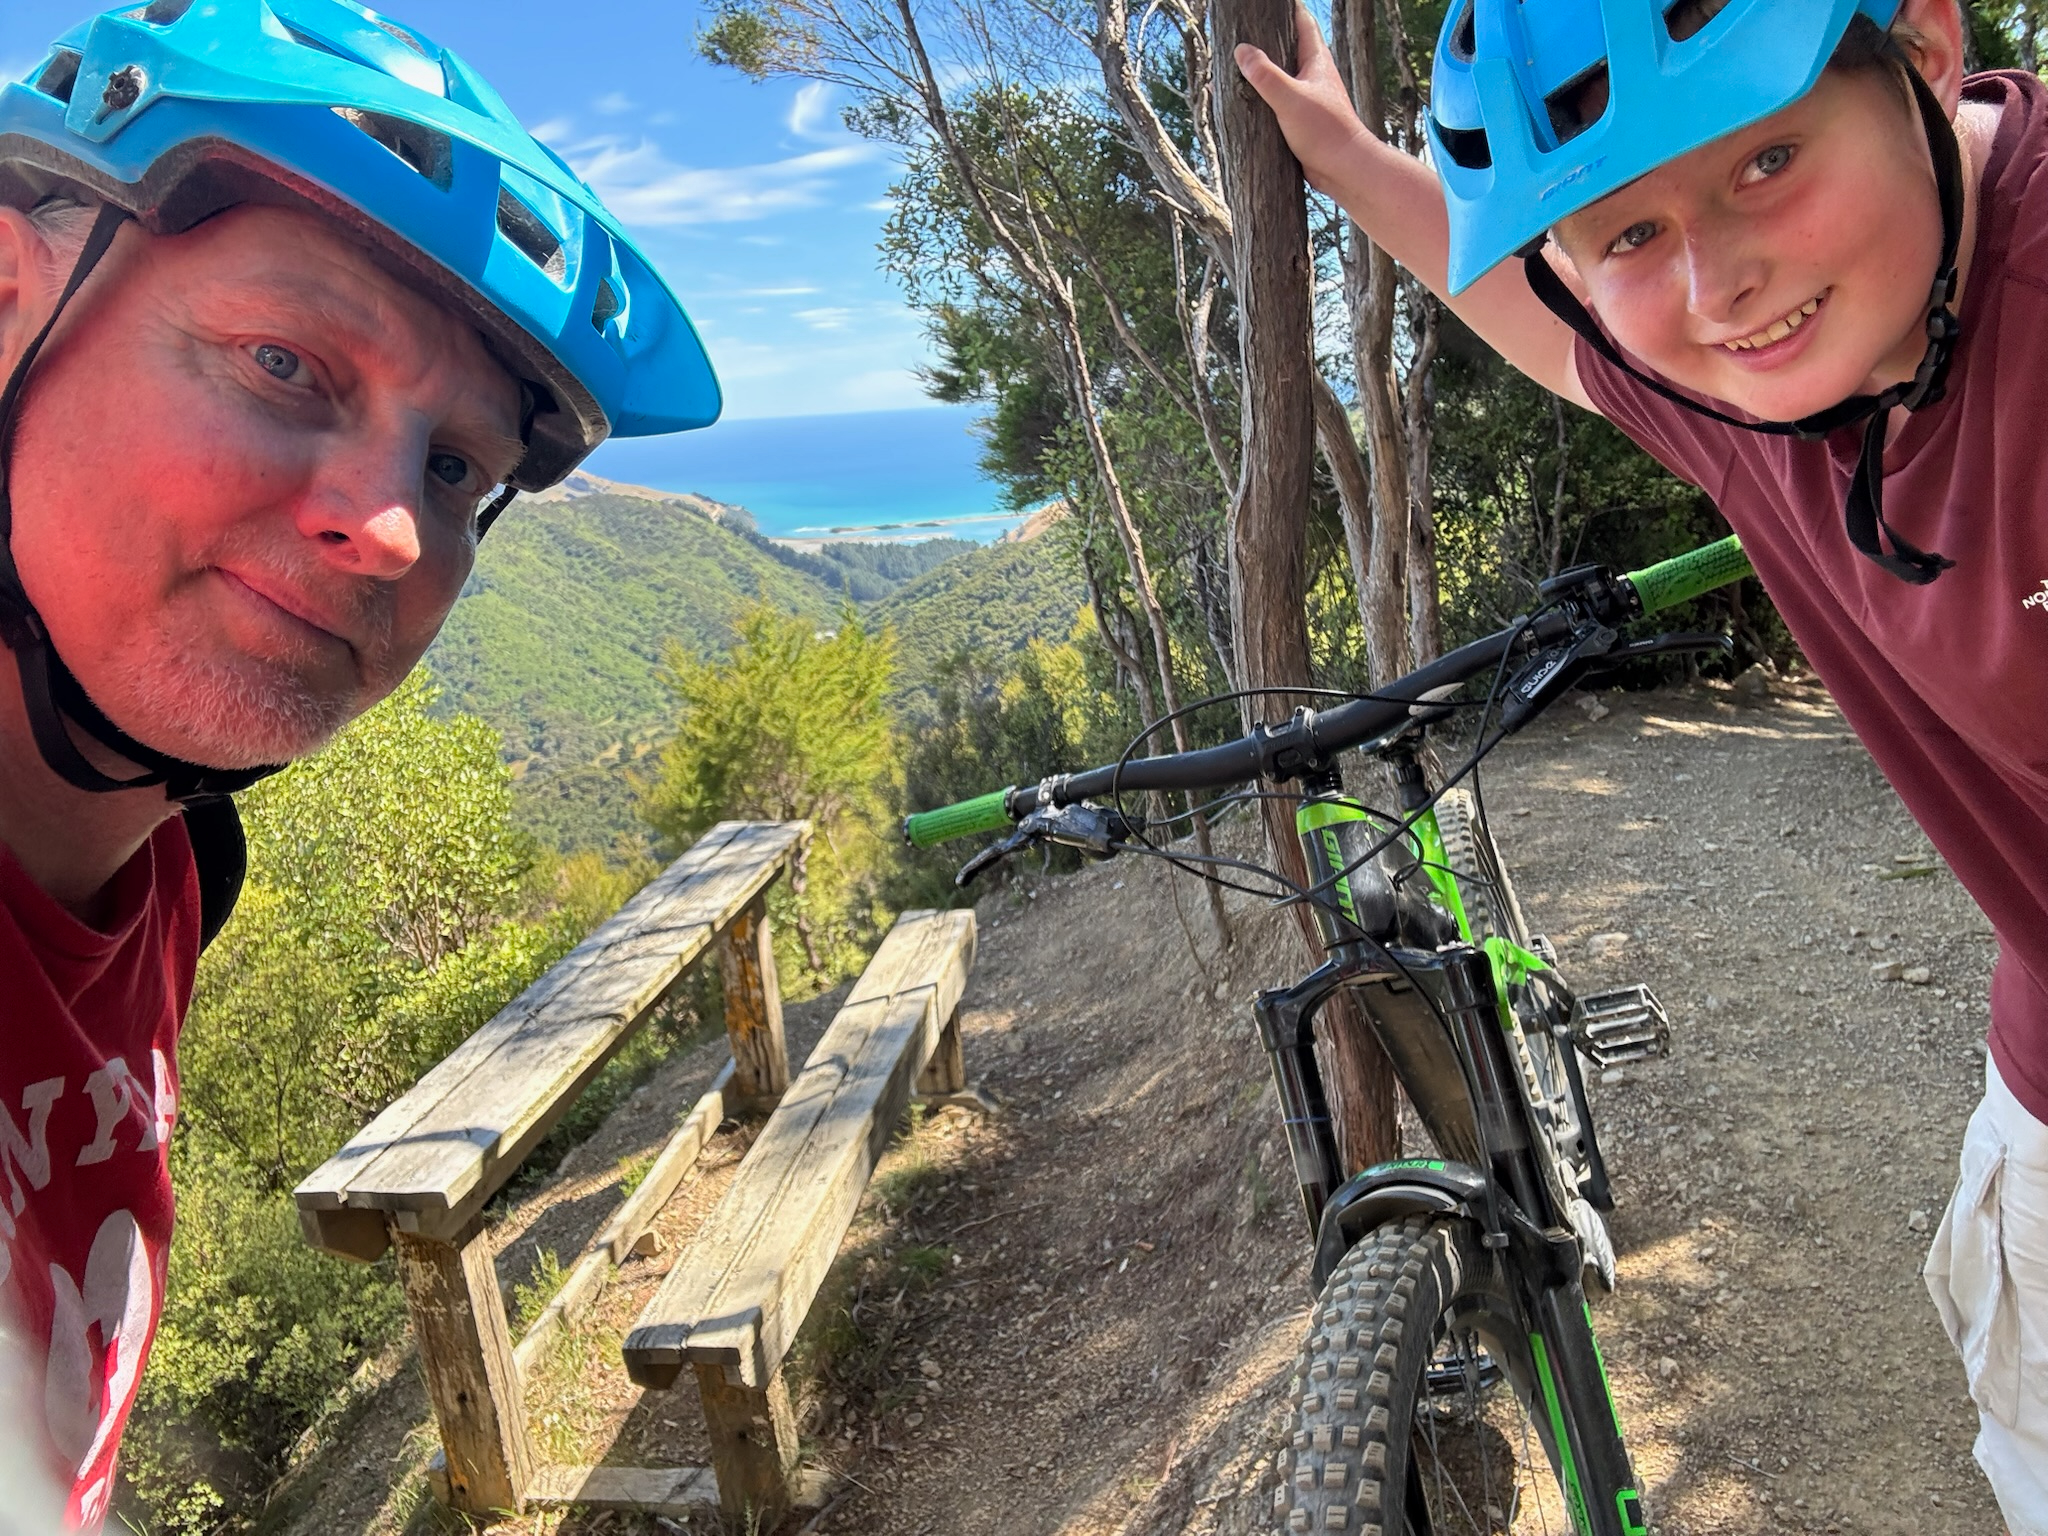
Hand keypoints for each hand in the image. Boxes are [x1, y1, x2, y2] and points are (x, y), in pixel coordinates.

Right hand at [1232, 1, 1377, 195]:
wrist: (1344, 169)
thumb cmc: (1324, 131)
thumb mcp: (1289, 98)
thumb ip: (1265, 74)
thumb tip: (1242, 50)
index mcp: (1317, 62)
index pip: (1303, 24)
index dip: (1288, 10)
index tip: (1269, 6)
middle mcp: (1315, 77)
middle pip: (1291, 49)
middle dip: (1270, 41)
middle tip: (1245, 36)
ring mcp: (1310, 99)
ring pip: (1285, 78)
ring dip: (1266, 74)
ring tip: (1240, 69)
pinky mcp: (1304, 121)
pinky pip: (1281, 103)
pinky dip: (1266, 100)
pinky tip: (1250, 105)